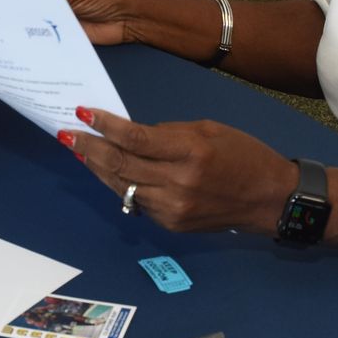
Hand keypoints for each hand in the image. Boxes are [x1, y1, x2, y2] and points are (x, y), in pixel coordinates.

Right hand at [10, 0, 136, 44]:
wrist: (128, 17)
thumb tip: (17, 8)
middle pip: (15, 4)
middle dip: (4, 16)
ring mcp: (47, 12)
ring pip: (24, 22)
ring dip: (15, 31)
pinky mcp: (54, 30)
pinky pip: (37, 37)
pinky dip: (29, 43)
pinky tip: (16, 52)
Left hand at [57, 107, 293, 234]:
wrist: (270, 199)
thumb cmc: (243, 156)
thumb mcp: (208, 130)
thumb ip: (167, 133)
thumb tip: (131, 134)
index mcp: (191, 151)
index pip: (135, 138)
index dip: (105, 126)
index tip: (83, 113)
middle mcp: (179, 183)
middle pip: (121, 164)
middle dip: (89, 148)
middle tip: (67, 134)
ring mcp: (173, 208)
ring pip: (122, 186)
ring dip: (97, 168)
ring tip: (80, 150)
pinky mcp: (171, 225)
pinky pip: (137, 202)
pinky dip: (120, 185)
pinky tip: (108, 171)